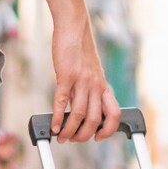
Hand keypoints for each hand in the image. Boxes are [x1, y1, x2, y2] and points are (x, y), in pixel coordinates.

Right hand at [51, 22, 121, 143]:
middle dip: (83, 136)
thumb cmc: (80, 50)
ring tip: (61, 136)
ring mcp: (82, 81)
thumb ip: (89, 90)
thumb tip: (79, 110)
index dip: (108, 130)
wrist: (74, 28)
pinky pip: (61, 102)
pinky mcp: (66, 75)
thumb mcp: (91, 73)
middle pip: (94, 120)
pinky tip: (53, 126)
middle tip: (73, 139)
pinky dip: (57, 118)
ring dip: (69, 131)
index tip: (98, 138)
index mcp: (103, 86)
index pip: (114, 115)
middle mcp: (96, 86)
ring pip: (79, 115)